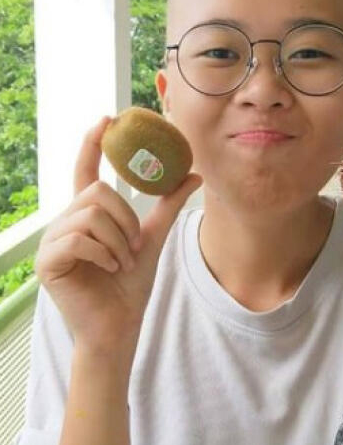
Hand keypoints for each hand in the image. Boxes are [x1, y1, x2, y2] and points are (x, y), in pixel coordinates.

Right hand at [35, 116, 202, 356]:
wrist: (120, 325)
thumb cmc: (130, 286)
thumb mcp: (153, 239)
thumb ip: (167, 206)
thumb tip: (194, 173)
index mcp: (87, 215)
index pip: (86, 172)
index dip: (93, 144)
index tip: (107, 119)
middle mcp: (66, 222)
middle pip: (97, 193)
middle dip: (124, 220)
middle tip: (131, 248)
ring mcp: (53, 241)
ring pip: (91, 215)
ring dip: (117, 242)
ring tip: (120, 263)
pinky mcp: (47, 261)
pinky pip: (78, 238)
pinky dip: (103, 254)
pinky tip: (108, 270)